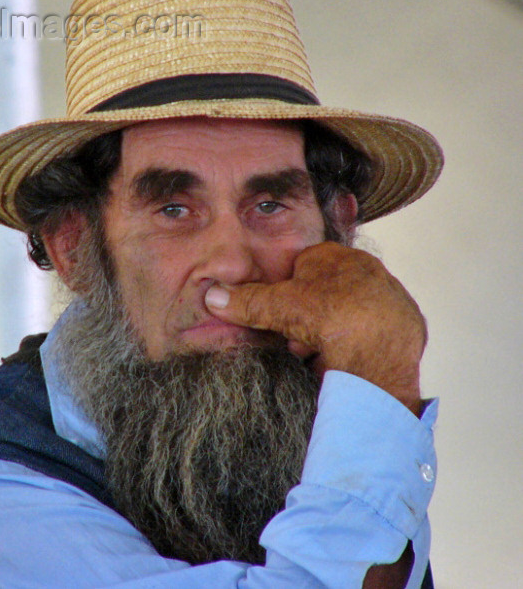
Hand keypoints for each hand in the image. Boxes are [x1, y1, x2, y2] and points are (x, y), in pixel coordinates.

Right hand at [205, 242, 425, 415]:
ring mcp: (389, 298)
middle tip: (295, 338)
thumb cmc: (332, 316)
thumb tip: (213, 297)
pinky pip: (370, 332)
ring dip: (329, 332)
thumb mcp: (279, 307)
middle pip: (324, 291)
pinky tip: (343, 362)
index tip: (280, 315)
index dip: (287, 292)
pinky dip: (355, 346)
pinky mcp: (404, 326)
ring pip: (347, 313)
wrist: (383, 349)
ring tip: (315, 354)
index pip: (303, 265)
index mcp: (337, 256)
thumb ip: (247, 301)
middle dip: (308, 314)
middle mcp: (367, 270)